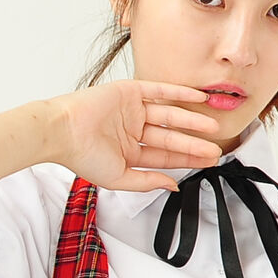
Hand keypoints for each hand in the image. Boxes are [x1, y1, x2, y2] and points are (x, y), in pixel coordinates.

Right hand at [45, 81, 223, 192]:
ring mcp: (131, 110)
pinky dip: (179, 93)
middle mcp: (131, 130)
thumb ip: (145, 183)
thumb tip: (171, 186)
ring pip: (168, 115)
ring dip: (191, 120)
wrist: (62, 131)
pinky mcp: (129, 91)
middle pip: (170, 137)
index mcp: (128, 151)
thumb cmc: (81, 156)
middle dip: (193, 143)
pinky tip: (198, 98)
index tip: (207, 161)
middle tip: (215, 148)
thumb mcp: (118, 178)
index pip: (164, 156)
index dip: (186, 159)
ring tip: (213, 126)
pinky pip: (159, 90)